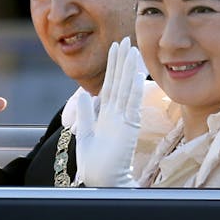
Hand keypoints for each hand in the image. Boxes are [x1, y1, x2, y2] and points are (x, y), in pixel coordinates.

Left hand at [76, 37, 143, 186]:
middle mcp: (118, 113)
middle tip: (126, 39)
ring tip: (132, 49)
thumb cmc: (94, 163)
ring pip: (127, 88)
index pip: (111, 85)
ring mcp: (124, 118)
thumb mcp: (85, 133)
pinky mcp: (129, 125)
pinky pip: (131, 102)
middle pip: (120, 81)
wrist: (101, 180)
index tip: (116, 48)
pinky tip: (136, 72)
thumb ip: (86, 113)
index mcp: (107, 114)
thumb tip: (83, 94)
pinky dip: (134, 87)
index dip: (113, 66)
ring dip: (129, 68)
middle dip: (122, 60)